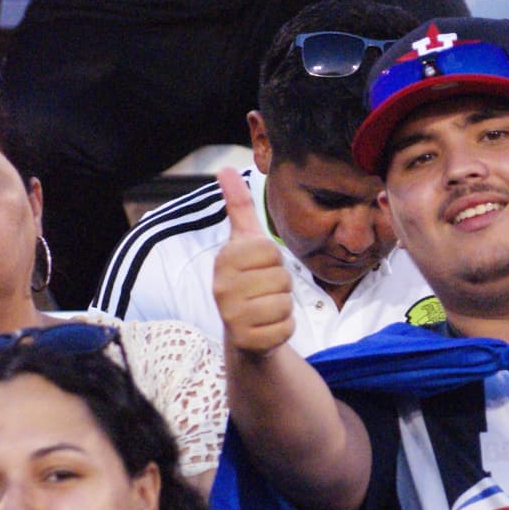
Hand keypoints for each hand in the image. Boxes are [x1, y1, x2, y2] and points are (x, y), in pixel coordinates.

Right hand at [212, 168, 294, 355]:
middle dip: (281, 286)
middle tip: (264, 292)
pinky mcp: (247, 341)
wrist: (244, 331)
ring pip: (285, 303)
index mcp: (224, 259)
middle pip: (281, 278)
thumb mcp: (244, 242)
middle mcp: (221, 287)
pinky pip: (286, 328)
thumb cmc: (249, 280)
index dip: (274, 260)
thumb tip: (225, 168)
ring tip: (265, 309)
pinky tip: (267, 328)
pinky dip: (284, 329)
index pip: (270, 251)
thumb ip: (239, 205)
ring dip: (283, 308)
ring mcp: (231, 316)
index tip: (260, 268)